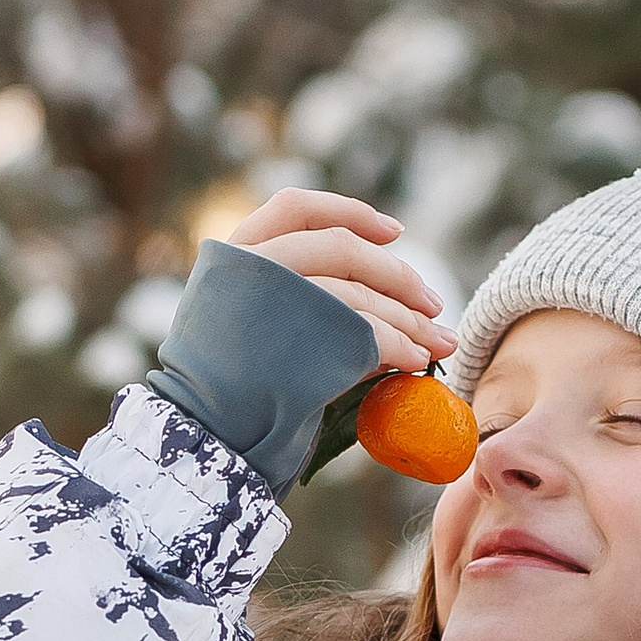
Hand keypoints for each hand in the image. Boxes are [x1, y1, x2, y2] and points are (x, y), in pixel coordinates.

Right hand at [228, 187, 452, 379]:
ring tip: (435, 344)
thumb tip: (386, 299)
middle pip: (342, 248)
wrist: (204, 433)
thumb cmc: (229, 385)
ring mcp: (274, 301)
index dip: (350, 212)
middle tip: (433, 304)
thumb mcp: (254, 323)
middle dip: (398, 276)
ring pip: (358, 296)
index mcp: (236, 253)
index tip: (396, 231)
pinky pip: (365, 334)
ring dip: (408, 321)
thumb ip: (303, 298)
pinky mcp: (301, 341)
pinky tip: (414, 361)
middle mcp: (252, 266)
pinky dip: (398, 346)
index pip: (297, 207)